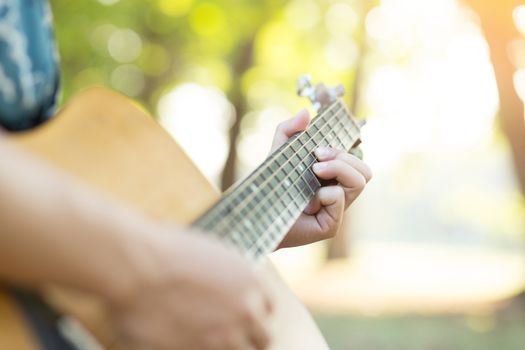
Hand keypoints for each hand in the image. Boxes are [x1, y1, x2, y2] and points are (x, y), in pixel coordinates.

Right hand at [109, 230, 271, 349]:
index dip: (253, 313)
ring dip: (226, 348)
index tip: (240, 317)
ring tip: (206, 341)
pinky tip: (186, 343)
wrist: (135, 268)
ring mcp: (225, 337)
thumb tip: (228, 293)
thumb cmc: (163, 252)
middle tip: (225, 335)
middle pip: (262, 338)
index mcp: (250, 281)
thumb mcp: (209, 253)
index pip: (268, 308)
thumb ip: (228, 278)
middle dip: (247, 337)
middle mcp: (245, 311)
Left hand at [271, 109, 371, 248]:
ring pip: (359, 182)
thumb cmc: (270, 188)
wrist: (256, 213)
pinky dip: (322, 193)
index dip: (342, 152)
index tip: (317, 150)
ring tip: (314, 172)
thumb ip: (288, 130)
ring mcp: (336, 212)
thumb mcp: (278, 153)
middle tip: (317, 161)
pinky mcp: (330, 225)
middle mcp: (338, 195)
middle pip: (365, 172)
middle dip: (343, 158)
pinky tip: (306, 203)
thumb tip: (306, 112)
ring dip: (338, 169)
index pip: (356, 163)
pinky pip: (339, 198)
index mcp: (332, 180)